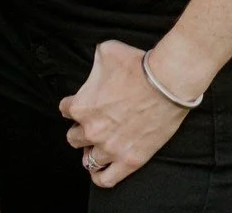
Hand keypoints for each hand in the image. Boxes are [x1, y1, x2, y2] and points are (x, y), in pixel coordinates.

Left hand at [60, 40, 189, 188]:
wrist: (166, 82)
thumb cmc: (137, 66)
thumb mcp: (106, 51)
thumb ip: (94, 63)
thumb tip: (95, 65)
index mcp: (82, 106)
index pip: (65, 110)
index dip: (72, 105)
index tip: (79, 103)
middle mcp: (92, 130)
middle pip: (74, 137)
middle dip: (80, 129)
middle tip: (92, 122)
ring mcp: (110, 149)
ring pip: (88, 159)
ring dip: (90, 151)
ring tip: (97, 145)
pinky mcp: (129, 161)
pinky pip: (106, 179)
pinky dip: (99, 177)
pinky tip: (100, 170)